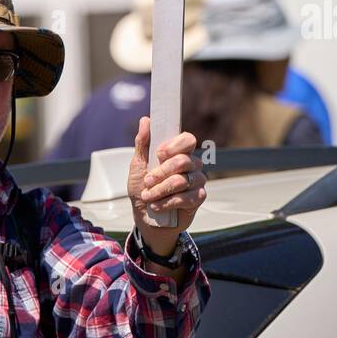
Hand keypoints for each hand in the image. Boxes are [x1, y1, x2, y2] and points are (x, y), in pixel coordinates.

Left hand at [128, 117, 205, 255]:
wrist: (146, 218)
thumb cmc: (142, 189)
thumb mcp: (137, 165)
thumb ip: (142, 143)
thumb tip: (145, 120)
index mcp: (178, 152)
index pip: (187, 139)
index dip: (174, 145)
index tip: (159, 153)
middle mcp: (191, 164)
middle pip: (184, 160)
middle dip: (161, 172)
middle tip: (147, 181)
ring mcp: (197, 180)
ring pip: (182, 180)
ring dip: (160, 190)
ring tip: (148, 196)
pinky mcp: (199, 198)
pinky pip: (187, 197)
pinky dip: (168, 202)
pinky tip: (157, 206)